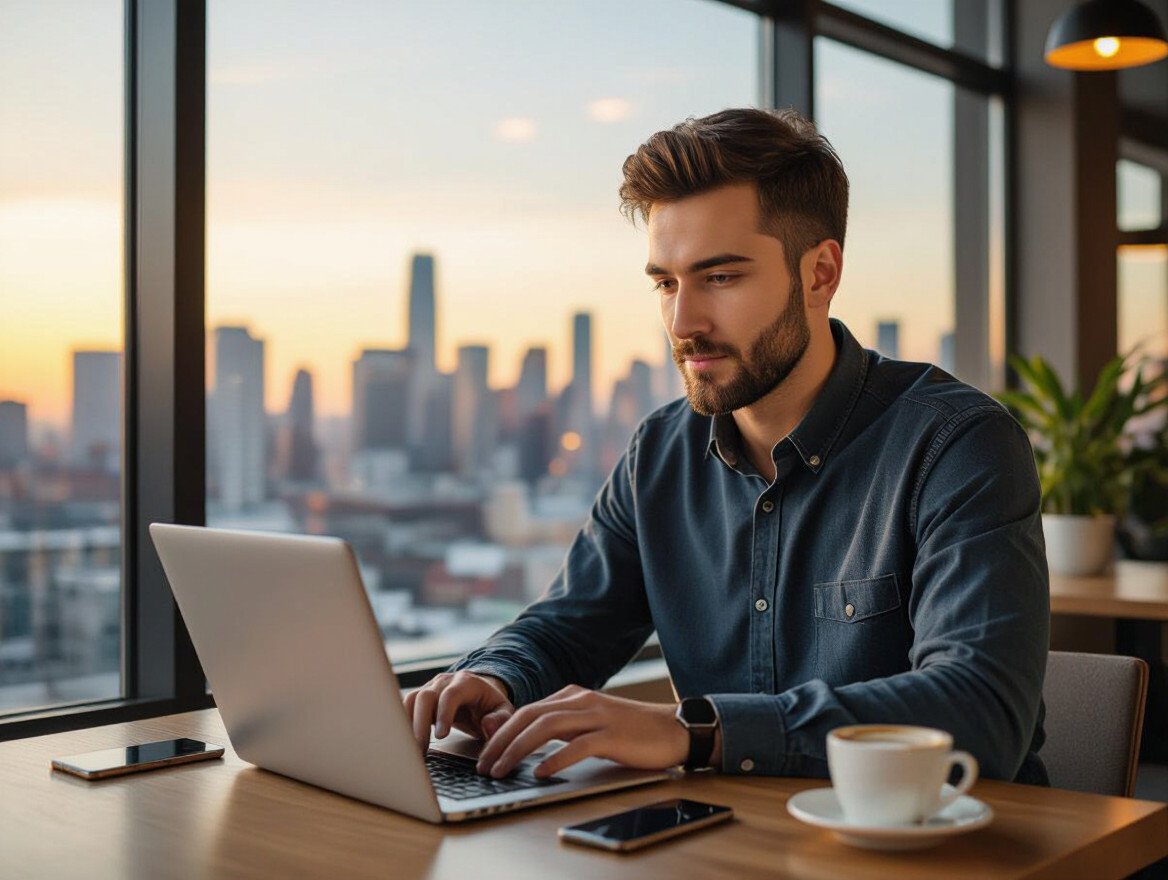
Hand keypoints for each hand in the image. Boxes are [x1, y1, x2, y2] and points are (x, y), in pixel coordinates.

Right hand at [403, 671, 514, 752]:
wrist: (480, 697)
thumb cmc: (491, 706)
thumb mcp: (504, 712)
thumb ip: (500, 719)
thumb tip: (488, 726)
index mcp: (468, 683)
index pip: (451, 694)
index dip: (444, 713)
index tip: (441, 736)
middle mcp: (445, 682)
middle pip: (426, 695)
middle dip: (420, 723)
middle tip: (420, 749)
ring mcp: (431, 688)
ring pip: (412, 699)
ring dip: (407, 724)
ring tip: (411, 749)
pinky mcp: (421, 699)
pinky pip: (406, 706)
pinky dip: (403, 722)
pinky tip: (404, 741)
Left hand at [474, 685, 689, 778]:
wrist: (673, 728)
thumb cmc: (631, 731)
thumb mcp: (591, 723)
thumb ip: (562, 727)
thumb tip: (526, 741)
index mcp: (573, 696)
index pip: (527, 710)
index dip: (502, 731)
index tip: (485, 752)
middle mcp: (581, 701)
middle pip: (530, 716)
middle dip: (501, 740)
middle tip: (484, 764)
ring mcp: (597, 716)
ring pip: (546, 727)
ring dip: (518, 749)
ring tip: (502, 769)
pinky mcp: (612, 735)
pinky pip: (577, 745)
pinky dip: (555, 759)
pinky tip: (541, 773)